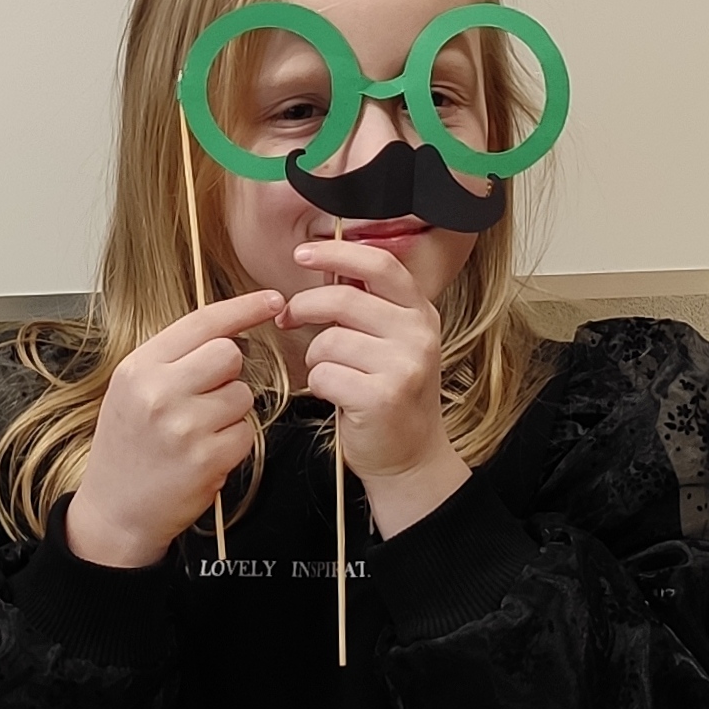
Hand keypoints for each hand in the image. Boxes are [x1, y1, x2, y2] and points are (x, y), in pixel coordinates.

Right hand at [65, 290, 283, 568]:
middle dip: (227, 373)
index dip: (242, 307)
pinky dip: (233, 443)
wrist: (115, 511)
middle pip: (229, 354)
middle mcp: (159, 391)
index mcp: (138, 367)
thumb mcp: (130, 390)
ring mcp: (184, 426)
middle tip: (204, 396)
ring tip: (198, 432)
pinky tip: (204, 455)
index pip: (201, 322)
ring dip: (231, 412)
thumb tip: (225, 333)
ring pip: (242, 394)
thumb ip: (170, 360)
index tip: (270, 299)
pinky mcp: (207, 457)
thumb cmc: (126, 448)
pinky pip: (245, 432)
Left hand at [285, 240, 469, 536]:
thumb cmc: (389, 392)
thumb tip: (324, 265)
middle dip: (303, 307)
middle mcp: (419, 334)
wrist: (410, 455)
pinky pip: (325, 374)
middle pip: (342, 299)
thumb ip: (369, 304)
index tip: (303, 253)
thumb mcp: (393, 340)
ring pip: (329, 340)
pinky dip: (318, 384)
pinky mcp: (383, 397)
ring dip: (315, 356)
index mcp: (420, 312)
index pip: (379, 264)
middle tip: (288, 318)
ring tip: (330, 371)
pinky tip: (336, 394)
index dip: (337, 253)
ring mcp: (405, 367)